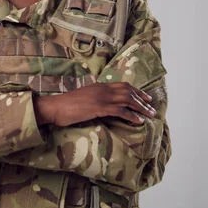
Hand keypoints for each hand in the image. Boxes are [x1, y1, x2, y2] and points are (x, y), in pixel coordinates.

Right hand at [34, 82, 156, 126]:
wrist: (55, 107)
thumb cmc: (66, 106)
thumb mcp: (84, 99)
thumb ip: (95, 99)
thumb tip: (105, 106)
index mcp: (99, 86)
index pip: (122, 85)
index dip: (136, 91)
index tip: (145, 96)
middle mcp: (102, 89)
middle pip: (128, 92)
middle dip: (142, 99)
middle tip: (151, 107)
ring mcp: (101, 98)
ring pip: (127, 100)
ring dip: (141, 108)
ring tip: (150, 115)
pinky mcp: (99, 107)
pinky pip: (120, 110)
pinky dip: (131, 115)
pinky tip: (138, 121)